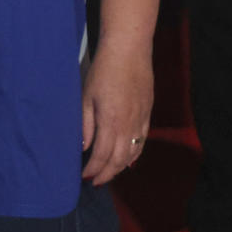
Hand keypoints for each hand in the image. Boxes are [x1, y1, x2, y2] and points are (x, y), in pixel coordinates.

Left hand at [80, 46, 152, 185]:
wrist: (129, 50)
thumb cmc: (104, 71)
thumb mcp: (86, 97)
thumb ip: (85, 125)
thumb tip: (83, 148)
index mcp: (111, 121)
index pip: (102, 155)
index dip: (93, 169)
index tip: (84, 176)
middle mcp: (129, 124)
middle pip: (120, 159)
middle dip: (107, 174)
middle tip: (95, 181)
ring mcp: (141, 118)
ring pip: (133, 152)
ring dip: (121, 167)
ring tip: (109, 173)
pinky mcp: (148, 112)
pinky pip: (143, 140)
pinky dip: (136, 153)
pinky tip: (129, 159)